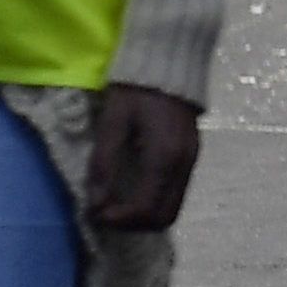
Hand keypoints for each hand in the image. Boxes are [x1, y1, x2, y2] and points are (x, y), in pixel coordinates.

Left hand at [85, 85, 200, 230]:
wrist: (169, 61)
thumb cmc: (135, 90)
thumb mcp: (113, 122)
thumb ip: (103, 164)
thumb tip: (94, 204)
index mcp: (164, 157)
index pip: (145, 210)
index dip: (117, 220)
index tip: (94, 213)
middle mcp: (183, 165)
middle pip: (164, 218)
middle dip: (132, 224)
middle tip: (105, 213)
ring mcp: (191, 162)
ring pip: (172, 209)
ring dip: (143, 215)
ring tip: (116, 204)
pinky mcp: (192, 157)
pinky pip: (176, 193)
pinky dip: (154, 201)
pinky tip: (133, 189)